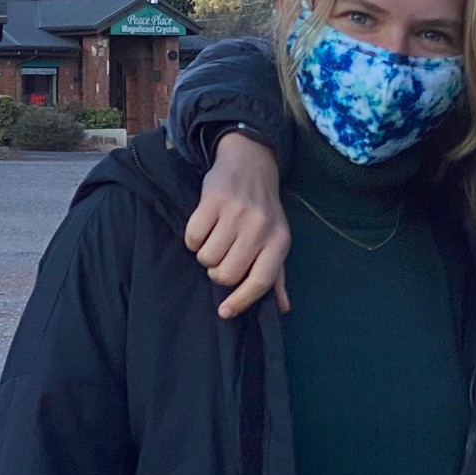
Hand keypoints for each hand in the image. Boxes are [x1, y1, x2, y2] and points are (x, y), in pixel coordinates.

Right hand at [186, 131, 290, 318]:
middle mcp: (261, 228)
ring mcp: (237, 213)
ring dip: (205, 253)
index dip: (241, 301)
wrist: (251, 163)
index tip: (224, 311)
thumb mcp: (276, 239)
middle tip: (222, 255)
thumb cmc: (263, 209)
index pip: (260, 282)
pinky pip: (192, 237)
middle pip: (227, 274)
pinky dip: (193, 237)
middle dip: (218, 271)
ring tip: (215, 237)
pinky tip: (205, 225)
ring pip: (207, 258)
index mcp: (279, 241)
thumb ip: (277, 275)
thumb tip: (282, 308)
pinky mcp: (214, 200)